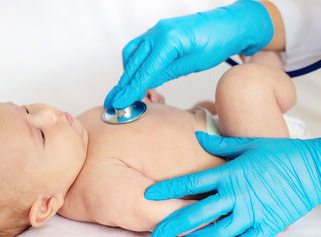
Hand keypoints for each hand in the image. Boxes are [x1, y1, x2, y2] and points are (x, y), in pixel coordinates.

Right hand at [104, 0, 272, 109]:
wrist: (228, 25)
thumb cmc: (216, 42)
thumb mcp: (193, 64)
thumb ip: (166, 73)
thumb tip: (145, 84)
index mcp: (168, 40)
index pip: (144, 71)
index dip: (131, 90)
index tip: (120, 103)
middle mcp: (158, 32)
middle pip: (132, 62)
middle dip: (123, 84)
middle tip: (114, 101)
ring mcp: (156, 30)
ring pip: (131, 53)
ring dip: (127, 73)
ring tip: (128, 91)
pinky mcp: (158, 32)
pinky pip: (139, 47)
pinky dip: (135, 63)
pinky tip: (138, 75)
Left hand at [145, 132, 320, 236]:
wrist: (313, 168)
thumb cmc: (279, 153)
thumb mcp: (248, 144)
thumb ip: (220, 144)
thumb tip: (197, 136)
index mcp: (229, 174)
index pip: (190, 183)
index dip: (167, 190)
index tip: (148, 195)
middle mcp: (237, 195)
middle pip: (197, 214)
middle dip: (173, 226)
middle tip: (154, 236)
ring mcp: (252, 213)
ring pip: (216, 233)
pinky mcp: (268, 226)